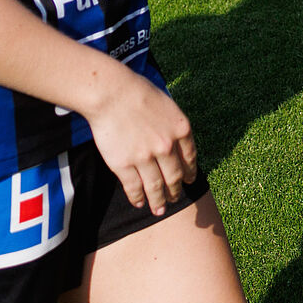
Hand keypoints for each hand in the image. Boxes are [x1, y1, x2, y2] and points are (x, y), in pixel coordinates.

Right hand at [86, 68, 198, 215]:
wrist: (112, 93)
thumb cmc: (138, 92)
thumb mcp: (167, 105)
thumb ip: (173, 126)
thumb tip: (176, 143)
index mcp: (181, 130)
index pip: (190, 159)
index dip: (189, 173)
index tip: (188, 181)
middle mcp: (167, 147)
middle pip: (174, 176)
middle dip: (175, 191)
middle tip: (174, 199)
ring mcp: (145, 158)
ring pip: (156, 187)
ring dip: (159, 201)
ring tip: (160, 210)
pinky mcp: (124, 165)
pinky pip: (134, 187)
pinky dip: (138, 198)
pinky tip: (140, 203)